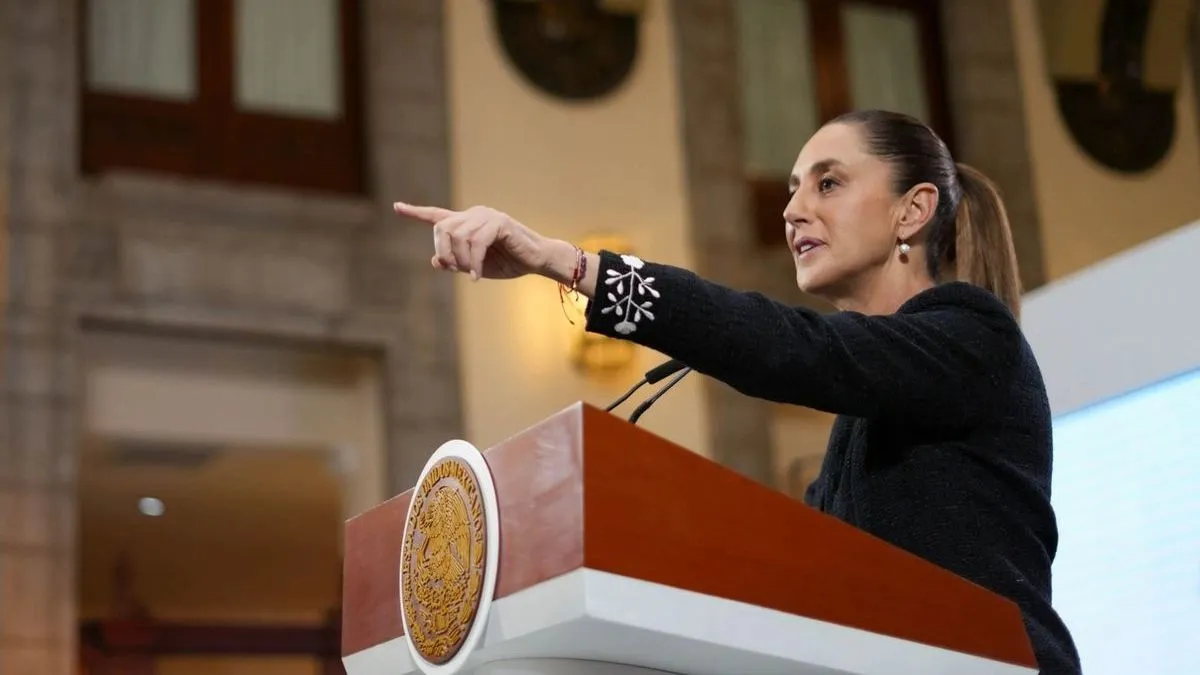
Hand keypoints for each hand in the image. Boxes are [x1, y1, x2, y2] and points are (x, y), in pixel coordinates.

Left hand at [393, 202, 553, 280]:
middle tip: (455, 270)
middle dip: (444, 252)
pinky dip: (474, 263)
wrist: (537, 261)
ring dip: (461, 260)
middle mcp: (474, 214)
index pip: (437, 215)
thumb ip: (455, 263)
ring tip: (472, 273)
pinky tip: (478, 276)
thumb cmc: (508, 262)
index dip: (416, 212)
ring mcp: (487, 216)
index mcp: (467, 222)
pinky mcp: (499, 223)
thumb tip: (435, 261)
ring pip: (458, 236)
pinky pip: (476, 243)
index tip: (397, 207)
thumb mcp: (475, 267)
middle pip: (442, 228)